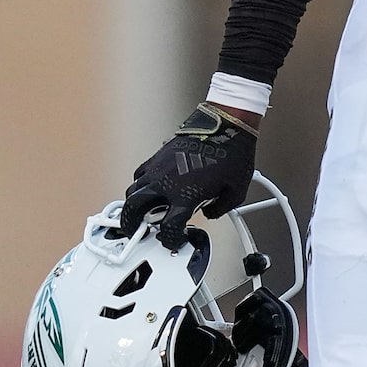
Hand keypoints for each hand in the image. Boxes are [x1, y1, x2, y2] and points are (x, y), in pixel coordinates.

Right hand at [120, 103, 258, 249]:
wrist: (226, 126)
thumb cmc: (232, 153)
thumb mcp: (236, 191)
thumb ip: (221, 208)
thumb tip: (211, 212)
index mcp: (185, 196)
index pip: (168, 228)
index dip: (170, 240)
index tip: (173, 240)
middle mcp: (166, 184)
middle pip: (133, 209)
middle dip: (130, 224)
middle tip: (135, 230)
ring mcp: (158, 168)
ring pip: (132, 190)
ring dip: (133, 204)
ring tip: (140, 211)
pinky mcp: (157, 155)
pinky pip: (140, 173)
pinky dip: (140, 184)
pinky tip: (150, 186)